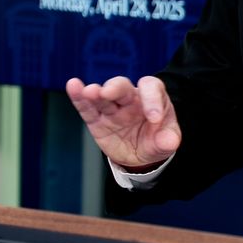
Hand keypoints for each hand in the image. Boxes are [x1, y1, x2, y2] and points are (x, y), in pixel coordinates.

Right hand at [64, 75, 180, 170]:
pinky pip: (86, 108)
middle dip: (115, 88)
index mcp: (152, 99)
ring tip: (89, 92)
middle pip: (122, 87)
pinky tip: (73, 86)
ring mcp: (112, 109)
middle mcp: (130, 99)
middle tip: (109, 92)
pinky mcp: (96, 120)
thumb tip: (169, 142)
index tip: (154, 118)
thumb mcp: (167, 142)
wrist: (140, 156)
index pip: (152, 87)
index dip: (152, 99)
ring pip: (102, 96)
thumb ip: (168, 140)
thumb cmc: (156, 140)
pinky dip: (78, 97)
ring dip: (95, 93)